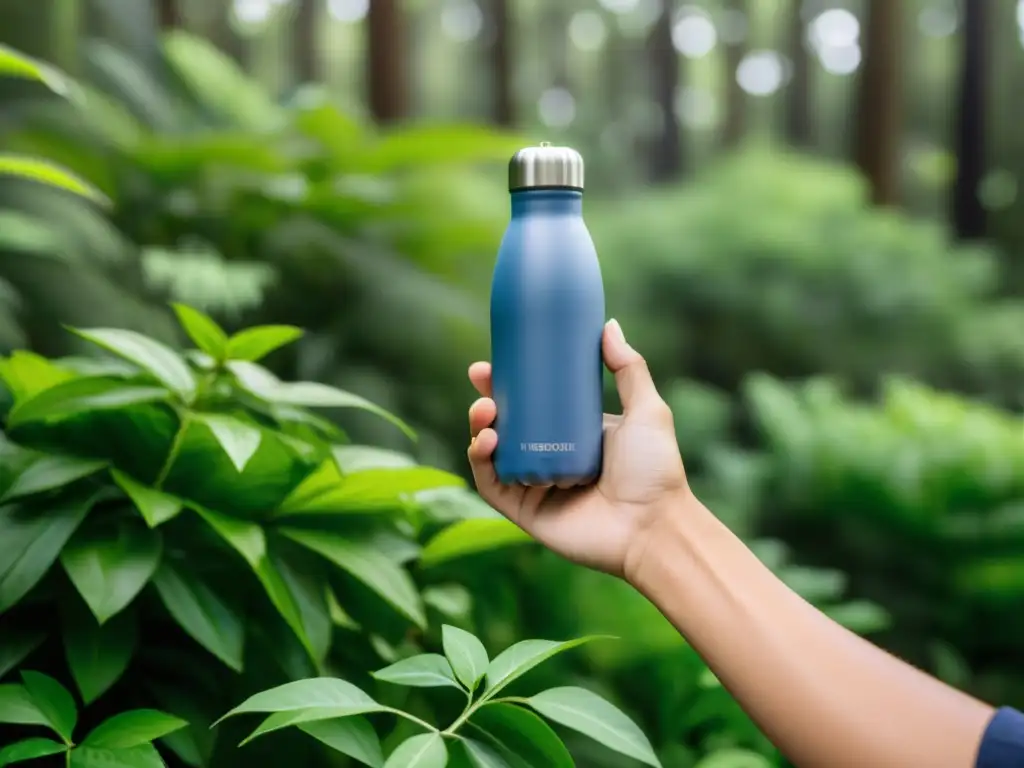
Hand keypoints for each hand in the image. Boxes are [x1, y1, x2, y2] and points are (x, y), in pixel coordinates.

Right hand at [466, 319, 689, 579]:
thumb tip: (608, 324)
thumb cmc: (656, 470)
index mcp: (572, 433)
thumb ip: (629, 368)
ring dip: (479, 428)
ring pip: (492, 453)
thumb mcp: (646, 409)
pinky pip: (492, 486)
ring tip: (485, 412)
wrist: (655, 525)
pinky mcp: (525, 512)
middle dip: (485, 402)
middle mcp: (549, 457)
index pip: (530, 403)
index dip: (505, 384)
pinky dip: (481, 463)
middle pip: (505, 425)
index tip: (488, 364)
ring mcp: (535, 485)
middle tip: (482, 382)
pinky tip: (487, 442)